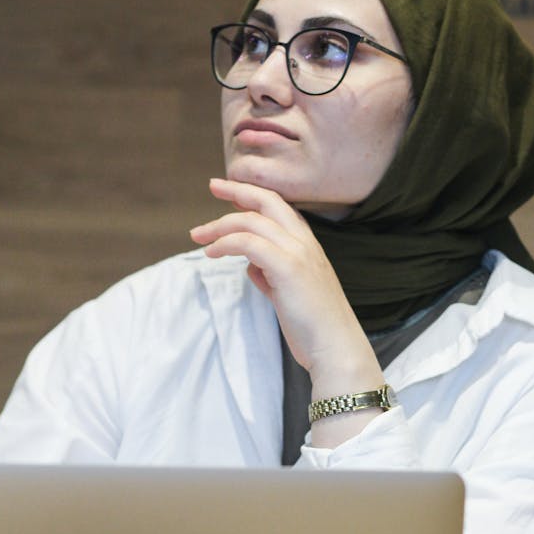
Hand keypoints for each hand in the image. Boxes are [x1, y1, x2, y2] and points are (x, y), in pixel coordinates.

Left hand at [190, 178, 385, 445]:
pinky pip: (248, 243)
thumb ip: (272, 277)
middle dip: (238, 190)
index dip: (254, 196)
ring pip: (251, 222)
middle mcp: (305, 243)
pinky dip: (226, 244)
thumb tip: (252, 268)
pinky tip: (212, 254)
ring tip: (199, 236)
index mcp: (309, 246)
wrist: (335, 346)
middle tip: (213, 186)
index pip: (280, 208)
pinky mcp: (288, 267)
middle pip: (267, 202)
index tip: (230, 192)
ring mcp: (298, 252)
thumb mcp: (290, 295)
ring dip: (220, 226)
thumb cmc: (314, 327)